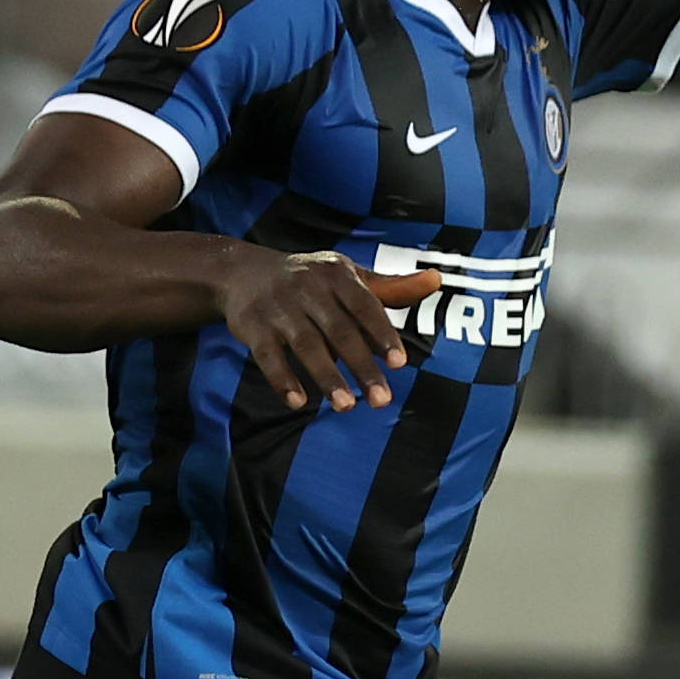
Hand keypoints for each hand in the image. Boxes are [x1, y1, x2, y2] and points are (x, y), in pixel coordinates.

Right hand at [221, 248, 409, 411]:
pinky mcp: (252, 326)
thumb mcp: (348, 277)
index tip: (399, 364)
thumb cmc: (311, 280)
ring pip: (306, 345)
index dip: (382, 334)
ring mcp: (279, 307)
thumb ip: (391, 288)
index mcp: (337, 275)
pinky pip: (268, 356)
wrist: (242, 272)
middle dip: (362, 367)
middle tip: (382, 401)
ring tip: (346, 406)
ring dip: (327, 377)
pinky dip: (283, 379)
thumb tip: (437, 281)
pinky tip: (299, 403)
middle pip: (340, 331)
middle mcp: (308, 287)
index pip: (365, 306)